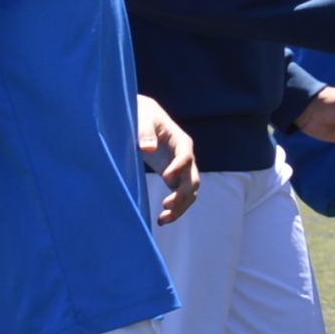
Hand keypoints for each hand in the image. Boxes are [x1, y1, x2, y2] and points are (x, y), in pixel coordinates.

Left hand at [138, 95, 199, 223]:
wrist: (142, 118)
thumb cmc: (141, 114)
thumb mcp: (142, 117)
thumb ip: (144, 132)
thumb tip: (148, 149)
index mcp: (180, 141)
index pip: (186, 156)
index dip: (178, 168)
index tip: (165, 178)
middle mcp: (186, 157)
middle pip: (193, 179)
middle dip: (182, 194)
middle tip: (166, 205)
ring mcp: (181, 169)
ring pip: (190, 192)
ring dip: (180, 207)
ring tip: (163, 219)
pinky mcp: (174, 178)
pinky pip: (180, 196)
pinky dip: (175, 208)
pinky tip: (161, 219)